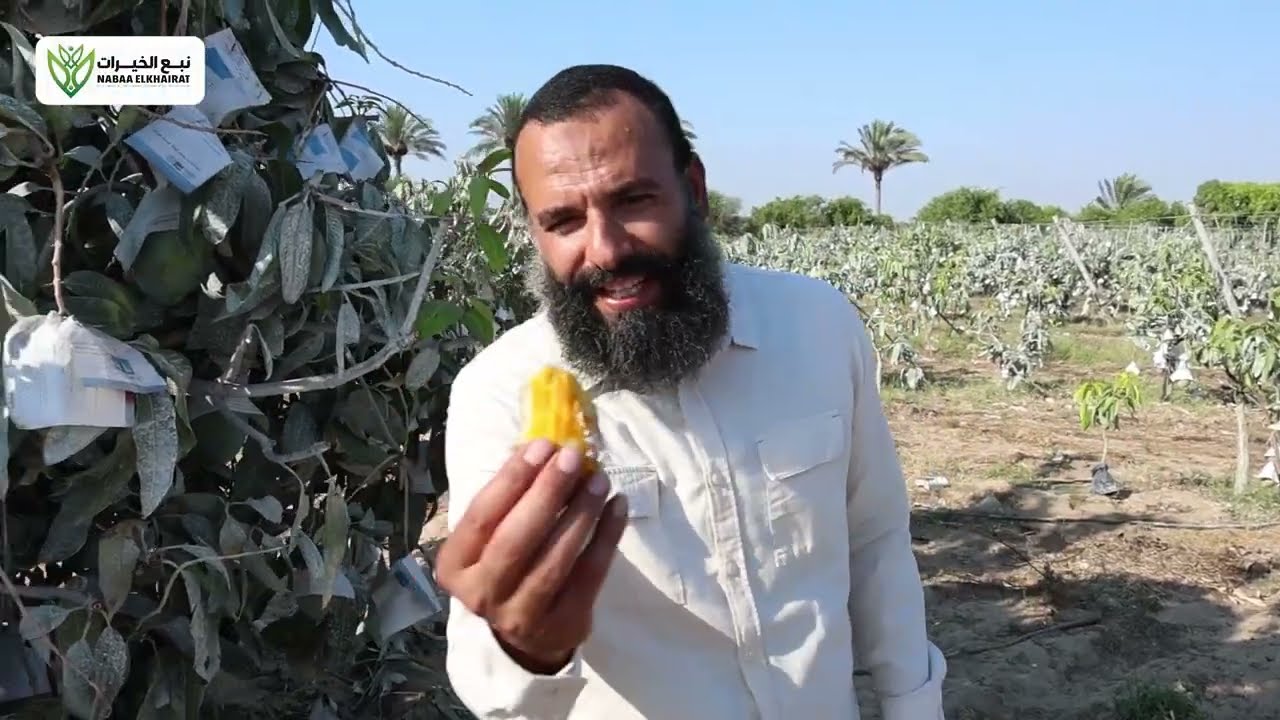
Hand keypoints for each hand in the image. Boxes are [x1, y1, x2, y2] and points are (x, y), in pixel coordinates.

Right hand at [435, 438, 628, 673]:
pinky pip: (589, 575)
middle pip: (515, 540)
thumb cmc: (509, 566)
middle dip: (547, 493)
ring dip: (580, 513)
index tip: (542, 446)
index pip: (481, 517)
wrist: (530, 635)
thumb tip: (550, 451)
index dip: (512, 479)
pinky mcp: (563, 625)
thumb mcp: (493, 537)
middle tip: (573, 457)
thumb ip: (511, 500)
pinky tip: (617, 507)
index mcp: (455, 566)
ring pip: (554, 560)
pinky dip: (606, 537)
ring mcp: (522, 615)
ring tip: (599, 480)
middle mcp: (482, 594)